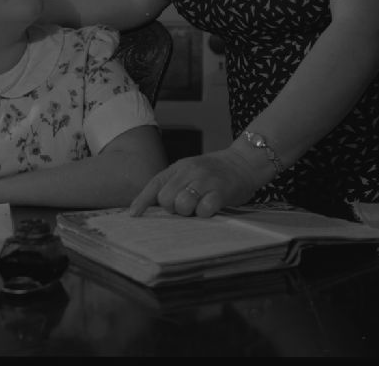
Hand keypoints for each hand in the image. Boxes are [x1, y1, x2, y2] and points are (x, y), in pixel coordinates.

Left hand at [128, 147, 261, 217]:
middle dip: (172, 209)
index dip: (142, 200)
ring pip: (182, 204)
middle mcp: (190, 171)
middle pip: (166, 199)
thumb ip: (173, 184)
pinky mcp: (221, 190)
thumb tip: (152, 207)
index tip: (134, 215)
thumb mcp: (190, 171)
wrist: (244, 162)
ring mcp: (205, 180)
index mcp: (179, 167)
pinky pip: (204, 209)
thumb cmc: (214, 173)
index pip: (155, 184)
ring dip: (189, 212)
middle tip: (186, 207)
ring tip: (198, 208)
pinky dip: (205, 213)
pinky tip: (211, 208)